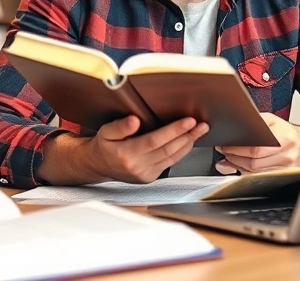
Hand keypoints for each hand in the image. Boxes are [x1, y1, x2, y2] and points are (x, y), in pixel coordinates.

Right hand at [87, 115, 208, 183]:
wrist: (98, 165)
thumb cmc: (104, 146)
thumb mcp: (106, 132)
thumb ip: (120, 126)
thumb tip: (134, 121)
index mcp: (126, 154)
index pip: (156, 140)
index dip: (174, 130)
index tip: (188, 121)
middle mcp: (137, 166)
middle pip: (168, 150)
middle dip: (187, 136)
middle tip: (201, 125)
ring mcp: (145, 174)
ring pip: (172, 158)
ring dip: (188, 144)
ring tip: (199, 131)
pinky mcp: (150, 178)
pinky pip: (169, 163)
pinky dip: (180, 152)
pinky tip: (187, 142)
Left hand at [214, 113, 299, 173]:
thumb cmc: (285, 131)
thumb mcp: (270, 120)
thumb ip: (251, 125)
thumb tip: (232, 138)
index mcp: (284, 137)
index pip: (256, 149)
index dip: (237, 149)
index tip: (225, 146)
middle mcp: (287, 155)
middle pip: (254, 163)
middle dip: (234, 158)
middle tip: (224, 151)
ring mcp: (285, 168)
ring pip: (254, 173)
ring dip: (238, 166)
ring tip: (231, 157)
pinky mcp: (282, 176)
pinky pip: (259, 177)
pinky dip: (247, 172)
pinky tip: (241, 165)